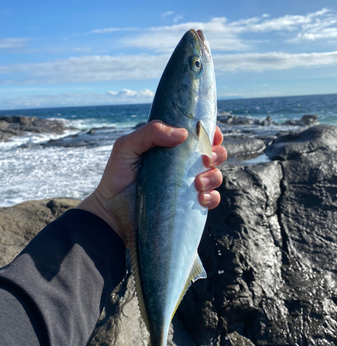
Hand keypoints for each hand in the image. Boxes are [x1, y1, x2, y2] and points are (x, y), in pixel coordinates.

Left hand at [78, 120, 226, 237]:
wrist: (112, 212)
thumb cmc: (117, 176)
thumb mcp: (126, 147)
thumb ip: (150, 132)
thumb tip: (183, 134)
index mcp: (171, 147)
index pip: (199, 135)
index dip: (210, 132)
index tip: (211, 135)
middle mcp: (183, 164)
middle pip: (213, 153)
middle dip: (215, 154)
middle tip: (205, 159)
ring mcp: (188, 186)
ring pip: (216, 176)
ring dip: (213, 176)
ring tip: (197, 183)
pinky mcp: (190, 206)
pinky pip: (212, 199)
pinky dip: (211, 197)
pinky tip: (199, 198)